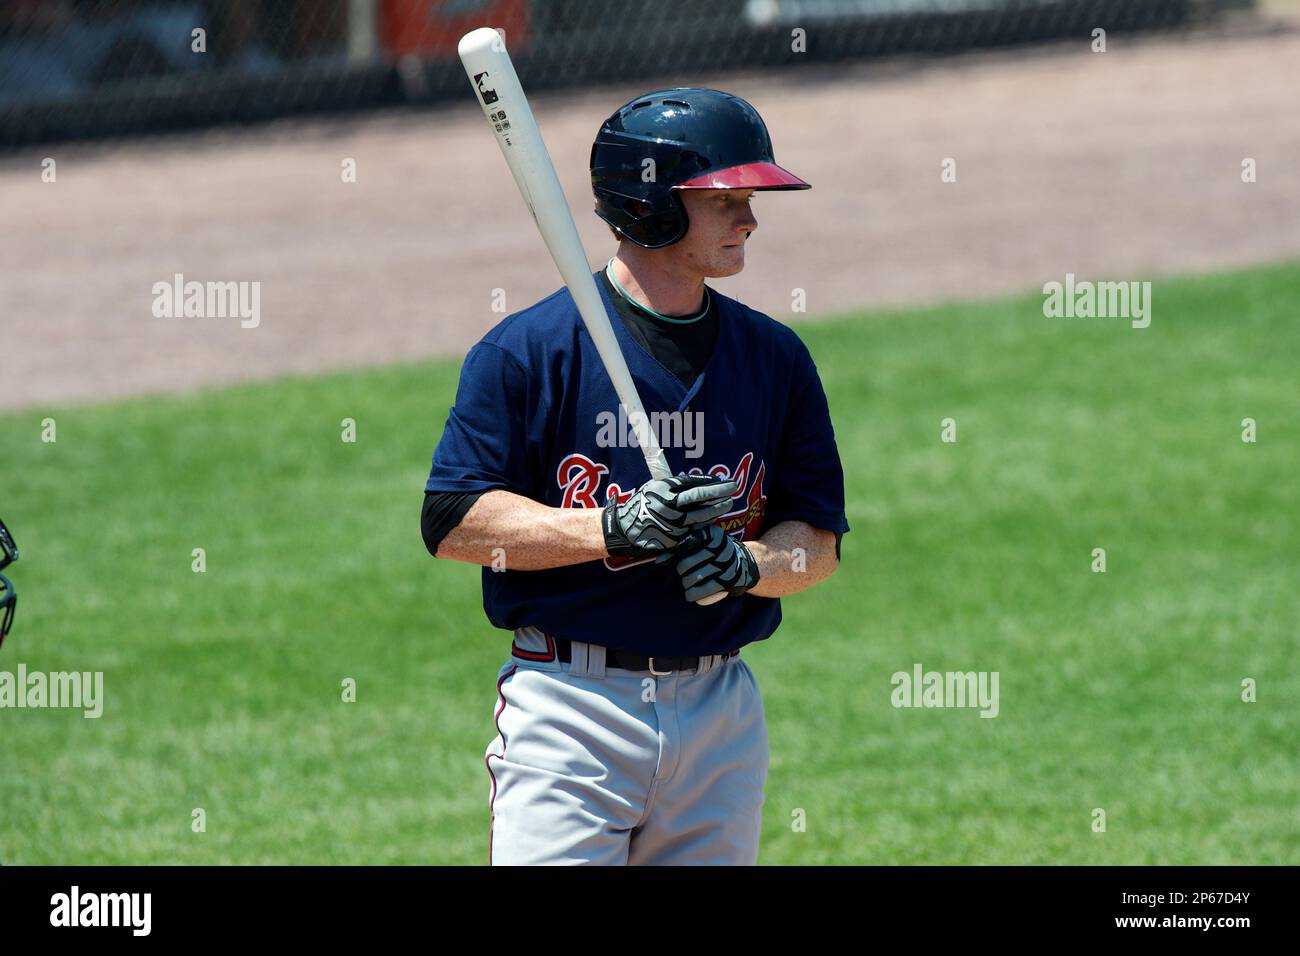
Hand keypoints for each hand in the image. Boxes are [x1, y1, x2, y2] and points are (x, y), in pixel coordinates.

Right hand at [602, 474, 735, 558]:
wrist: (623, 530)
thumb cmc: (640, 505)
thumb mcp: (654, 488)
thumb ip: (674, 486)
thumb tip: (698, 483)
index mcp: (664, 490)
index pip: (694, 483)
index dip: (711, 482)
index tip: (723, 480)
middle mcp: (670, 505)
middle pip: (700, 497)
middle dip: (720, 492)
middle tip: (734, 487)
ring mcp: (672, 523)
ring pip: (701, 515)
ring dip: (717, 509)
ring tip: (728, 503)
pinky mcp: (673, 538)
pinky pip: (694, 530)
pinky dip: (705, 524)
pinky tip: (713, 520)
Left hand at [667, 525, 760, 603]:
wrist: (744, 563)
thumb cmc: (714, 551)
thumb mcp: (703, 540)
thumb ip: (681, 545)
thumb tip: (659, 560)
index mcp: (713, 534)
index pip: (683, 547)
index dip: (678, 555)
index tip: (680, 557)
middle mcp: (720, 548)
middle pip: (684, 565)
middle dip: (682, 571)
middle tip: (686, 571)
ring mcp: (725, 566)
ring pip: (690, 580)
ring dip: (687, 584)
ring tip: (690, 582)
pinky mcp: (728, 582)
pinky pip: (700, 593)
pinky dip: (694, 595)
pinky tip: (694, 592)